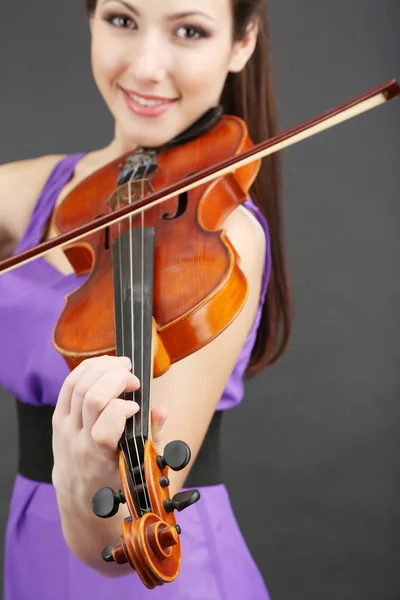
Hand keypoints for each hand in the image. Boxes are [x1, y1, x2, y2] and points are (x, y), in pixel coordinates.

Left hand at [52, 355, 167, 503]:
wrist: (79, 490)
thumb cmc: (114, 476)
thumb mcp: (141, 464)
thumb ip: (153, 436)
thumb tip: (160, 410)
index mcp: (101, 457)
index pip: (105, 428)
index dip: (124, 409)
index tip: (137, 408)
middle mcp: (79, 441)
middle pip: (91, 398)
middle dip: (116, 379)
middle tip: (133, 379)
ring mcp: (65, 428)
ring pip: (78, 386)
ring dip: (102, 368)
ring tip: (121, 365)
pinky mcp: (57, 418)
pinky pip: (68, 384)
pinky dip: (87, 369)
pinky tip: (104, 365)